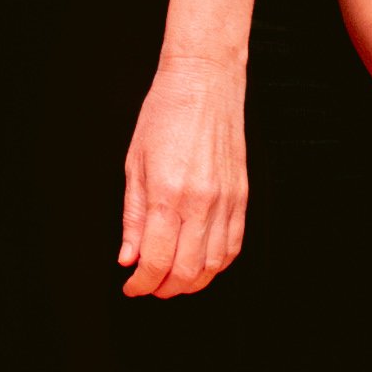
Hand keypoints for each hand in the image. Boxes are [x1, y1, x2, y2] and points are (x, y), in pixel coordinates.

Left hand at [118, 52, 248, 298]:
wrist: (206, 83)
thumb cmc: (165, 114)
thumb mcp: (134, 163)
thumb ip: (132, 216)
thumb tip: (128, 257)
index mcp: (167, 193)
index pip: (156, 259)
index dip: (142, 282)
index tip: (131, 285)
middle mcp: (201, 202)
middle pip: (188, 270)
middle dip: (165, 287)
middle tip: (148, 286)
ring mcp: (227, 201)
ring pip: (214, 264)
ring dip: (192, 282)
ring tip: (171, 279)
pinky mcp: (243, 197)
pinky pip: (233, 245)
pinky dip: (216, 264)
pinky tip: (200, 263)